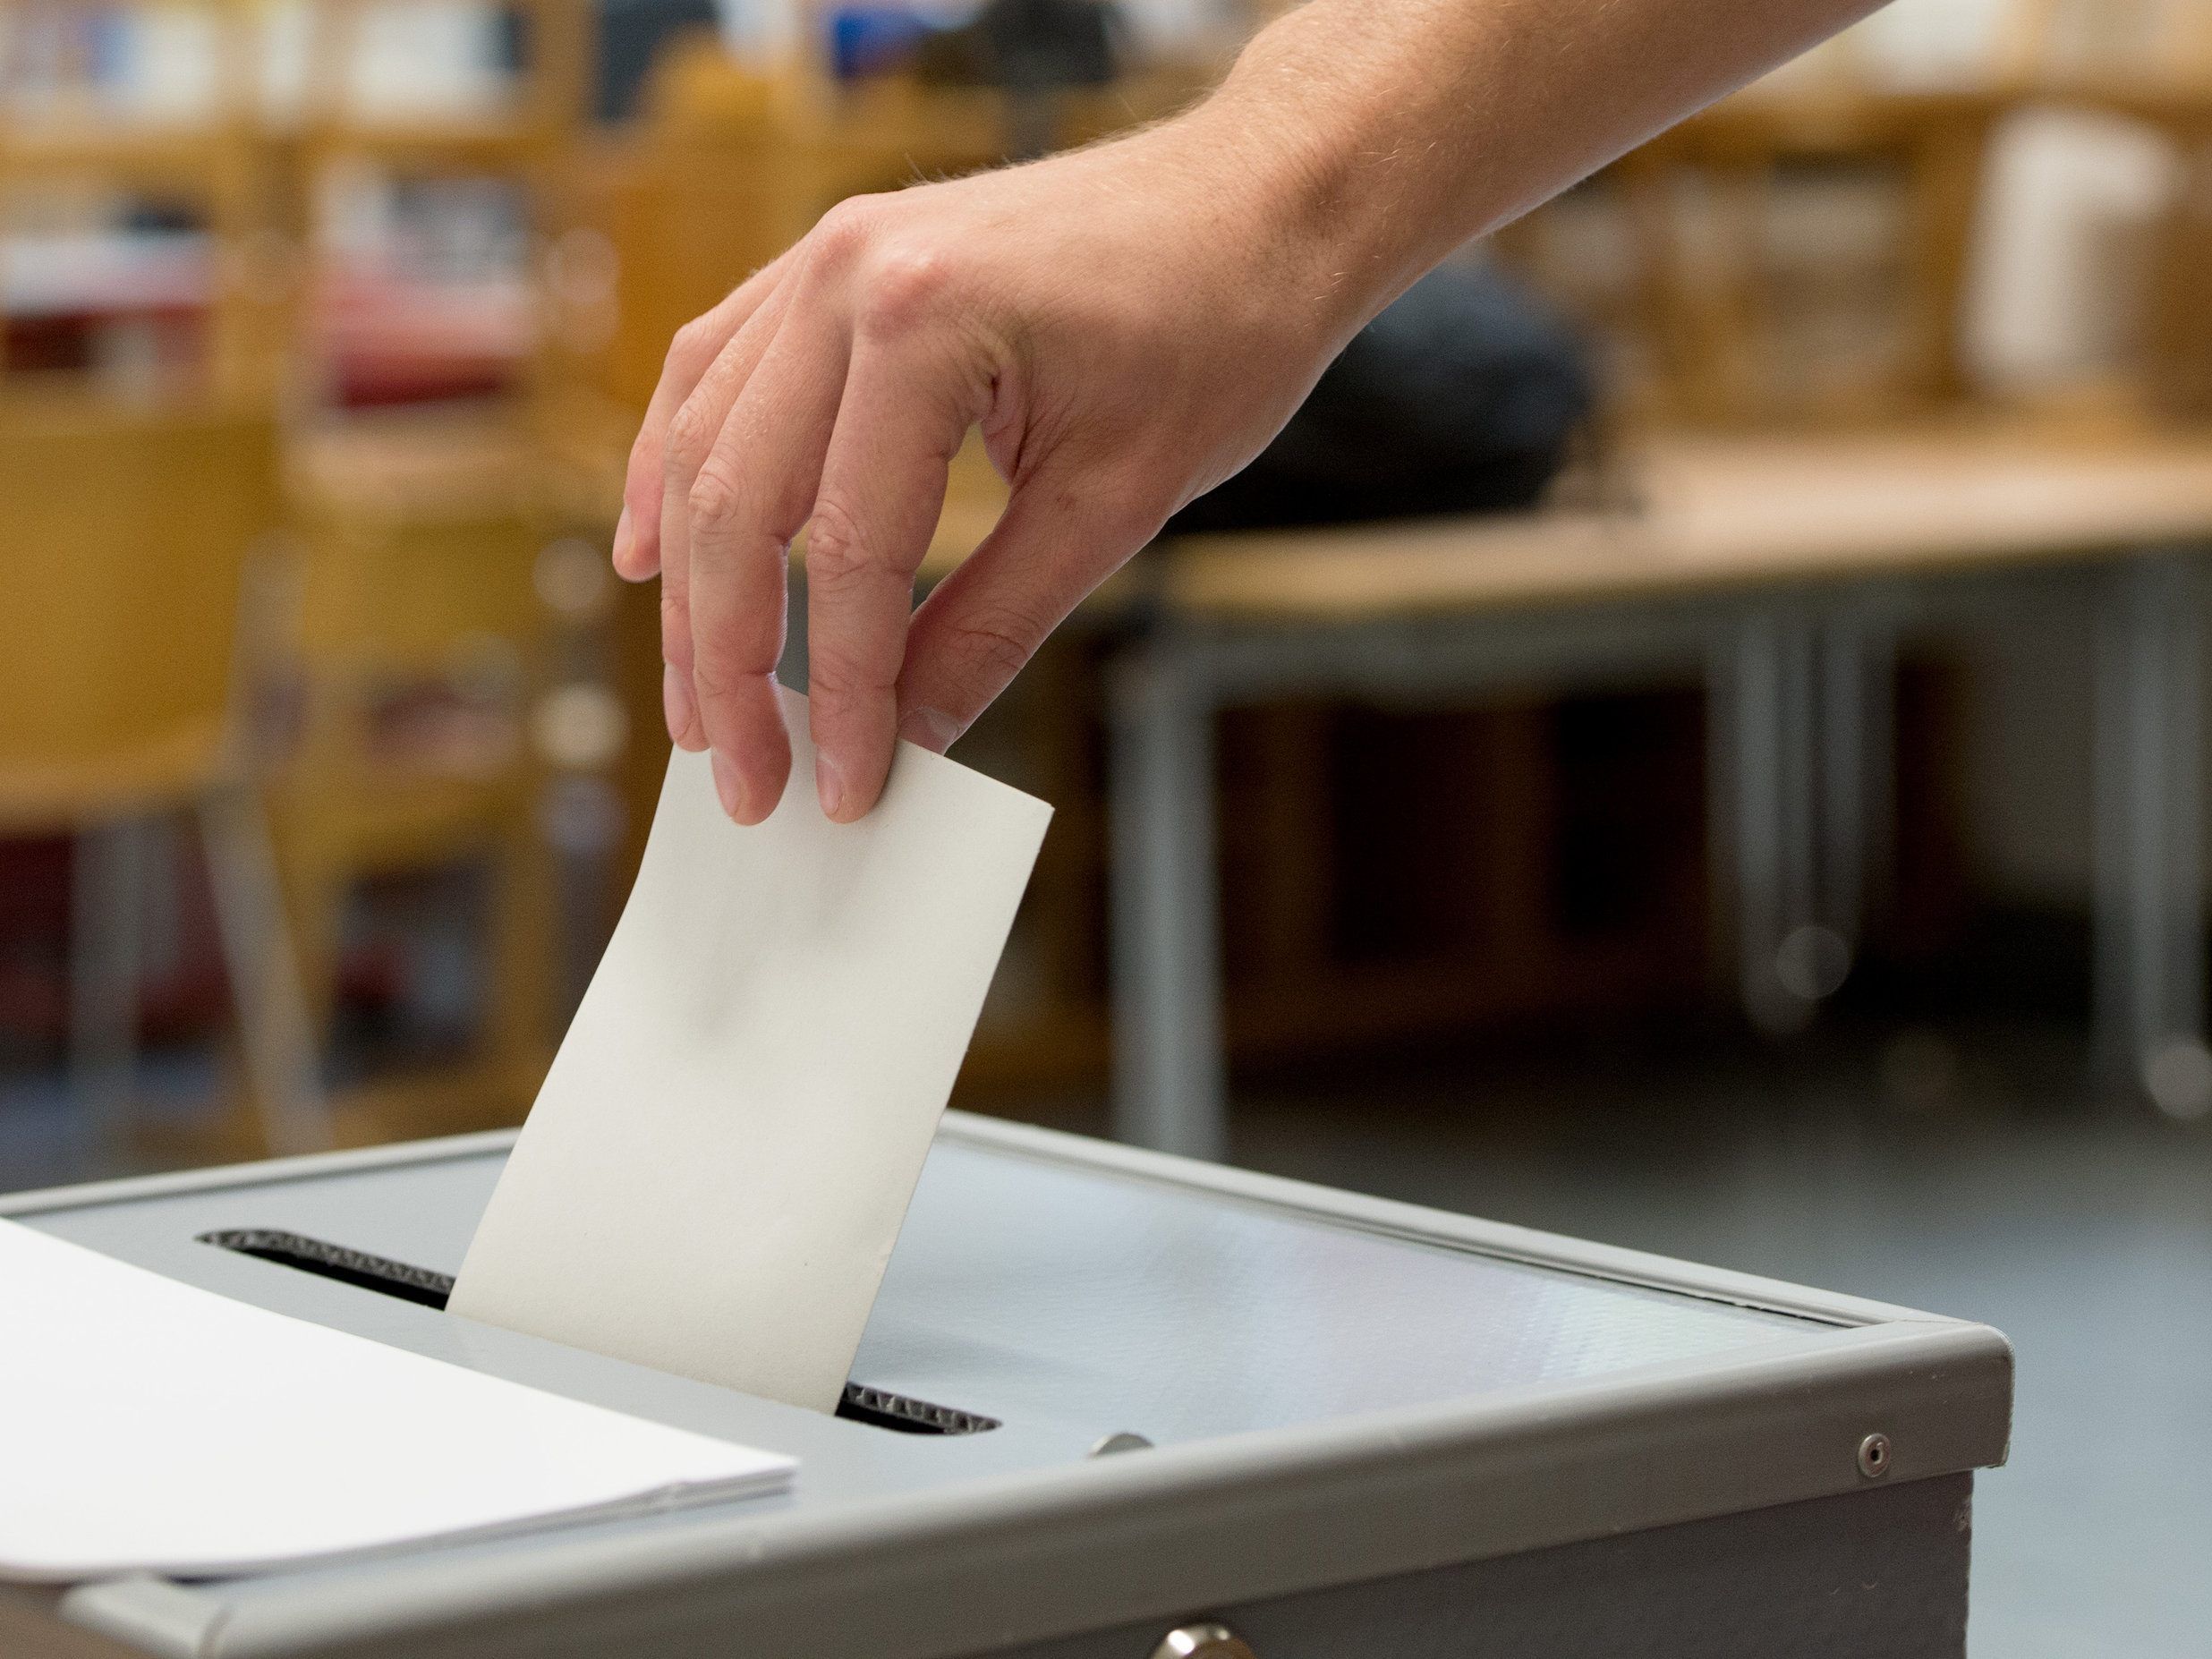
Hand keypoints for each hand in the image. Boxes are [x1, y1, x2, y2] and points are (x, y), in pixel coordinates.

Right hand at [613, 110, 1353, 822]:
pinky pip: (713, 374)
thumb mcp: (1115, 505)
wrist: (1261, 198)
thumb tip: (910, 736)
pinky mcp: (827, 262)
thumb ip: (993, 626)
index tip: (843, 788)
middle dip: (731, 663)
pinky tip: (651, 554)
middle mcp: (846, 274)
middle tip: (746, 781)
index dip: (840, 689)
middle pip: (737, 504)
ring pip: (702, 445)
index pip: (852, 551)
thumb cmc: (1218, 329)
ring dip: (689, 589)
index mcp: (927, 321)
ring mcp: (823, 255)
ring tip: (699, 705)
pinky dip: (675, 470)